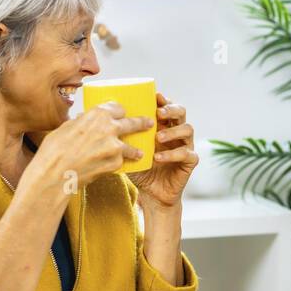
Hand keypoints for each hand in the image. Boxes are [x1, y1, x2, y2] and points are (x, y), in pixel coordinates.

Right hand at [29, 102, 150, 195]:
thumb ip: (81, 122)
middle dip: (142, 123)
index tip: (122, 114)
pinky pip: (120, 162)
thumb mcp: (66, 127)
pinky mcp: (115, 163)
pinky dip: (117, 164)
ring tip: (140, 153)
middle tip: (149, 123)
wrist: (55, 173)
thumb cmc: (54, 149)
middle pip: (132, 123)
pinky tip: (115, 167)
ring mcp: (115, 147)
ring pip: (131, 147)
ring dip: (135, 150)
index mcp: (97, 114)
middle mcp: (109, 128)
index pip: (118, 108)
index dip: (120, 112)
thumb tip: (83, 119)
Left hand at [130, 93, 197, 207]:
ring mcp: (185, 146)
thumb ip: (123, 137)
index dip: (163, 99)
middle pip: (181, 112)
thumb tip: (101, 122)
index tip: (155, 96)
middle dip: (171, 109)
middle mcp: (176, 133)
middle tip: (159, 113)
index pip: (166, 106)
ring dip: (173, 130)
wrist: (151, 194)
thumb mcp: (129, 150)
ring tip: (158, 137)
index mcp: (163, 126)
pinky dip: (172, 154)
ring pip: (188, 129)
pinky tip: (158, 158)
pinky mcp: (189, 162)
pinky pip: (187, 154)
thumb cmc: (140, 169)